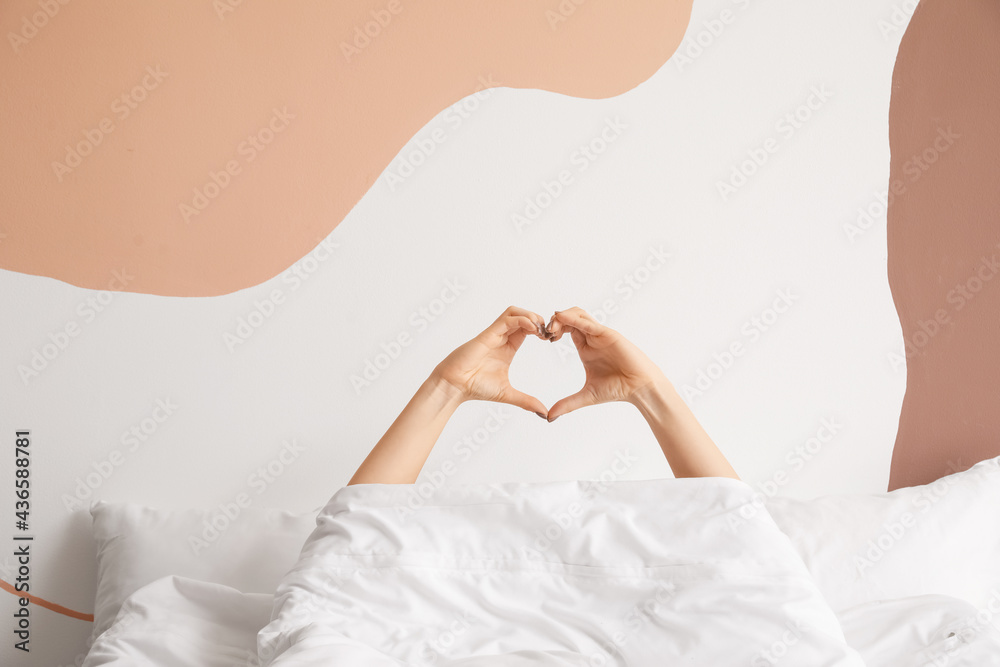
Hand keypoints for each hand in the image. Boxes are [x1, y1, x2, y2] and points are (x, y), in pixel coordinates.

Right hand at [430, 306, 549, 417]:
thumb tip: (544, 413)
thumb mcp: (508, 394)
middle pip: (523, 316)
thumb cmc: (475, 387)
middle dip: (539, 320)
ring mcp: (495, 334)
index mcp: (508, 348)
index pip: (527, 329)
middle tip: (548, 333)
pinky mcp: (488, 334)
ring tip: (540, 328)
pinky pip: (507, 319)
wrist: (455, 386)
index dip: (541, 330)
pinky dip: (522, 319)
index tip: (550, 340)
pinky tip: (532, 329)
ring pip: (515, 312)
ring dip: (531, 315)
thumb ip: (526, 401)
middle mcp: (502, 338)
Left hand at [544, 307, 667, 420]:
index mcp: (585, 348)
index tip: (542, 338)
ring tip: (551, 327)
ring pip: (578, 315)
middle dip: (554, 321)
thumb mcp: (586, 396)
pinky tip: (562, 319)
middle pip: (569, 319)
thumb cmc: (618, 389)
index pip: (566, 330)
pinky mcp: (608, 334)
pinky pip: (589, 323)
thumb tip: (549, 416)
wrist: (639, 388)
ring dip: (563, 316)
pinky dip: (574, 319)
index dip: (553, 330)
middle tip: (543, 332)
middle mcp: (592, 339)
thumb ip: (567, 404)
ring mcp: (600, 335)